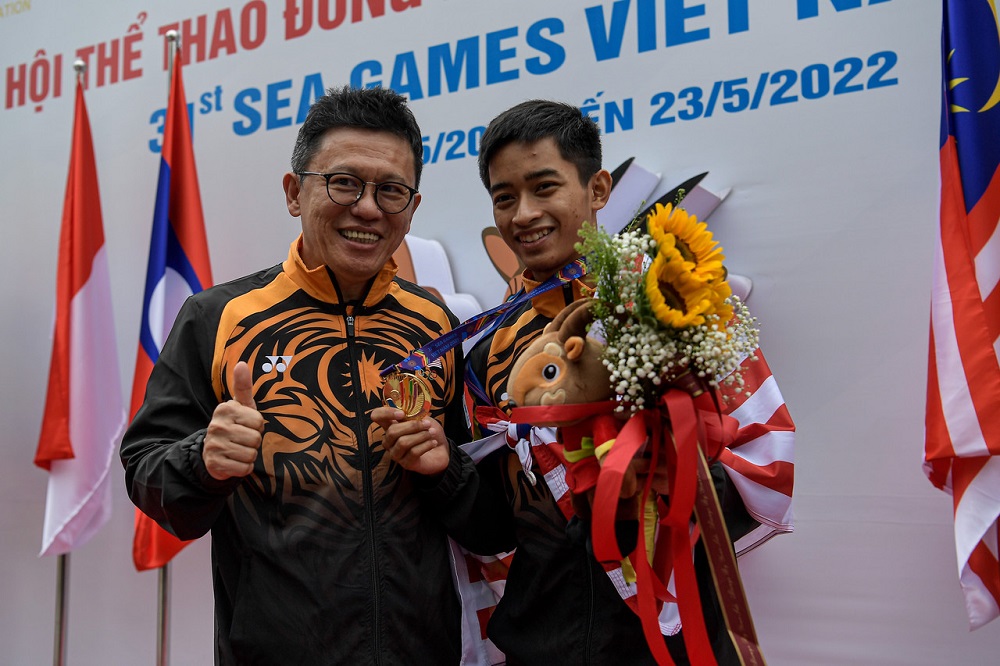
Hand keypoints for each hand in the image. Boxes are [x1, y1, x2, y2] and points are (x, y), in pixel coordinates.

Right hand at [203, 361, 263, 480]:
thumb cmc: (235, 425)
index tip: (246, 426)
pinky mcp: (214, 464)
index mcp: (225, 409)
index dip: (257, 427)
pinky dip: (244, 468)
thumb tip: (241, 363)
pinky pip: (244, 469)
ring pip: (251, 454)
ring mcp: (214, 446)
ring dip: (249, 455)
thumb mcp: (240, 406)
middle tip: (242, 440)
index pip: (259, 422)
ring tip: (238, 450)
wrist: (213, 452)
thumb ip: (243, 386)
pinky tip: (235, 461)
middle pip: (256, 439)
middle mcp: (216, 426)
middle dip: (254, 442)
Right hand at [370, 406, 449, 476]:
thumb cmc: (429, 431)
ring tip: (432, 433)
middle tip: (427, 424)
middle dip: (412, 426)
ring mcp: (396, 453)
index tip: (402, 414)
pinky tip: (433, 443)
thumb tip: (409, 410)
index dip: (386, 413)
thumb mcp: (423, 418)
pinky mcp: (405, 464)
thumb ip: (414, 414)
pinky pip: (413, 452)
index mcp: (390, 425)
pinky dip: (426, 445)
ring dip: (421, 436)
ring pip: (403, 442)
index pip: (377, 416)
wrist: (441, 449)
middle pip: (392, 431)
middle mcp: (389, 440)